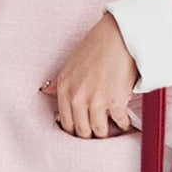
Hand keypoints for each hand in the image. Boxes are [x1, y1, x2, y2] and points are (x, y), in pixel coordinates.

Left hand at [40, 11, 138, 137]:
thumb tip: (47, 91)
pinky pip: (119, 122)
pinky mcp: (116, 101)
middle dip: (91, 134)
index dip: (75, 131)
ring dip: (107, 132)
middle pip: (82, 131)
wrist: (118, 36)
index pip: (65, 123)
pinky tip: (124, 120)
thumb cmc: (96, 47)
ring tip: (112, 128)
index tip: (84, 131)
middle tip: (98, 132)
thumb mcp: (70, 65)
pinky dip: (123, 123)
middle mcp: (77, 97)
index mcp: (64, 88)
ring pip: (99, 131)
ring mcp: (96, 100)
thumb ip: (59, 82)